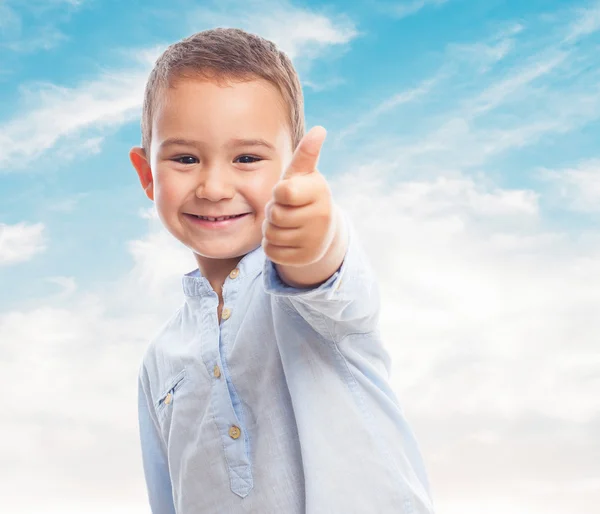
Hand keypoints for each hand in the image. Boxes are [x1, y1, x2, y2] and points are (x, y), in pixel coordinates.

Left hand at [262, 126, 335, 266]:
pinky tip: (287, 240)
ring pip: (271, 235)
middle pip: (274, 215)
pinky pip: (272, 252)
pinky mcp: (304, 259)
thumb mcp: (303, 175)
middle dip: (274, 212)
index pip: (282, 192)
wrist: (321, 231)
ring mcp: (314, 240)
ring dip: (272, 229)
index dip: (278, 193)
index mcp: (319, 192)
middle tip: (286, 210)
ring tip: (286, 224)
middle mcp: (321, 217)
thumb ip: (306, 154)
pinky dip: (273, 246)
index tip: (287, 193)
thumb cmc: (304, 196)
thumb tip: (319, 130)